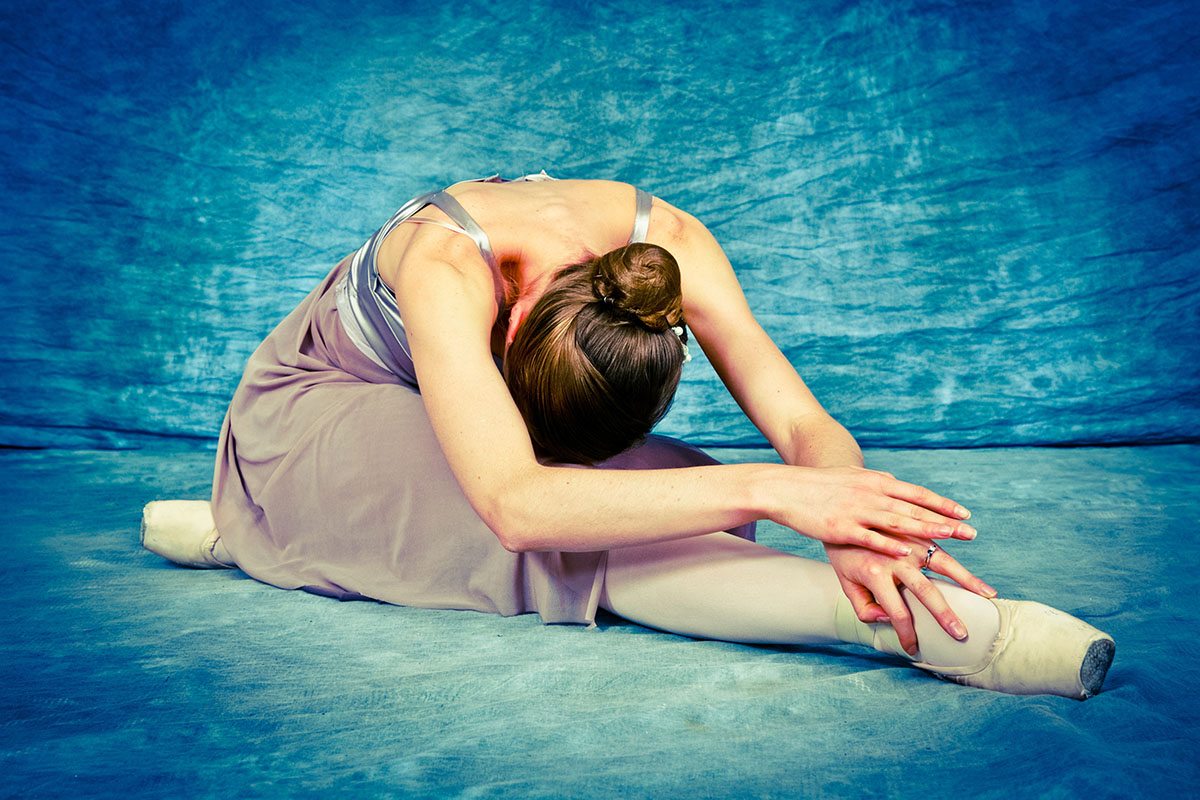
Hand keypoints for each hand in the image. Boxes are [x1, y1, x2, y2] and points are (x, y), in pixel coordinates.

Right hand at [771, 466, 975, 556]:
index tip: (965, 516)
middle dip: (944, 522)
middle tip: (971, 534)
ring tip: (948, 540)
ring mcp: (856, 510)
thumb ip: (876, 483)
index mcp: (876, 482)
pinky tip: (906, 551)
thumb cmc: (819, 485)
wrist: (785, 488)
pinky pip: (869, 536)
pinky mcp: (840, 527)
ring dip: (925, 530)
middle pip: (914, 509)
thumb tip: (896, 483)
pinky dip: (889, 543)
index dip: (943, 504)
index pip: (917, 494)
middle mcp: (871, 494)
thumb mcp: (852, 477)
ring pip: (897, 521)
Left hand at [824, 536, 996, 655]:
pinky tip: (976, 548)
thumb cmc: (845, 553)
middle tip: (962, 634)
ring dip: (967, 579)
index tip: (913, 648)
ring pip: (943, 562)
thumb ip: (864, 607)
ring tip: (988, 595)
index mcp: (874, 575)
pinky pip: (942, 537)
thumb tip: (889, 620)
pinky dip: (961, 543)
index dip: (906, 634)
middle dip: (944, 615)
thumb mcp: (845, 583)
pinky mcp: (914, 527)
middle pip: (925, 591)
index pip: (896, 613)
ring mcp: (906, 541)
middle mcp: (894, 558)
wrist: (838, 512)